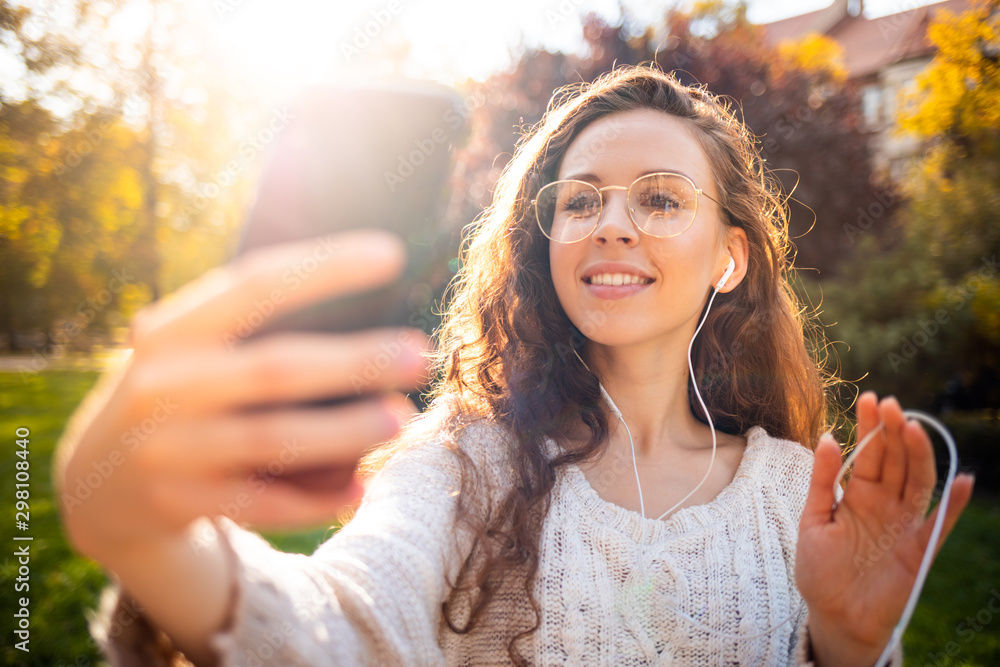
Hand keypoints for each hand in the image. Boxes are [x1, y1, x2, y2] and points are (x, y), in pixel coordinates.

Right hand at [55, 229, 430, 558]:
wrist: (94, 484)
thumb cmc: (177, 394)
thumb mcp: (188, 348)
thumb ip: (249, 324)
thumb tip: (358, 287)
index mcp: (173, 331)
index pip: (254, 285)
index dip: (323, 268)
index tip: (391, 254)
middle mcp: (164, 385)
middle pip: (274, 368)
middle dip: (354, 360)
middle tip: (420, 353)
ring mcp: (167, 448)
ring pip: (270, 439)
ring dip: (342, 431)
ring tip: (402, 418)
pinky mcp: (177, 503)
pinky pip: (258, 505)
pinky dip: (311, 502)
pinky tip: (359, 492)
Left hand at [795, 392, 974, 665]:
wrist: (834, 616)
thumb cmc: (820, 568)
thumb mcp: (812, 520)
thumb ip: (822, 481)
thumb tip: (828, 437)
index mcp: (859, 494)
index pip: (870, 452)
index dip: (871, 426)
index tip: (870, 399)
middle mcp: (886, 504)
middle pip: (896, 461)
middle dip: (893, 432)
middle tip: (889, 404)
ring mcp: (904, 525)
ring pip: (918, 482)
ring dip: (918, 455)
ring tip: (912, 427)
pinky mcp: (919, 551)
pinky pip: (940, 525)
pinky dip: (955, 505)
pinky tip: (964, 482)